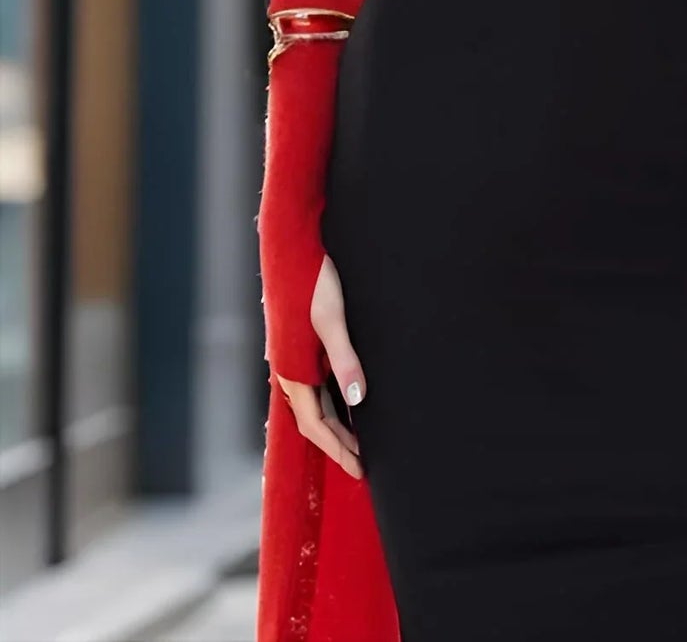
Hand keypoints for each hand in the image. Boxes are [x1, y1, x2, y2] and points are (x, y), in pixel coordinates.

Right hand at [276, 254, 366, 480]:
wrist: (294, 247)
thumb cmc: (313, 280)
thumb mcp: (333, 319)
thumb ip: (345, 359)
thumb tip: (358, 398)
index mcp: (293, 369)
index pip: (315, 424)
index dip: (337, 448)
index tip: (361, 469)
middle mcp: (291, 369)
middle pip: (314, 420)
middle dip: (337, 444)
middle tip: (364, 464)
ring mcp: (296, 359)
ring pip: (315, 404)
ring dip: (335, 425)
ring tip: (360, 442)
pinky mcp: (304, 346)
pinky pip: (317, 386)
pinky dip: (333, 403)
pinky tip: (350, 405)